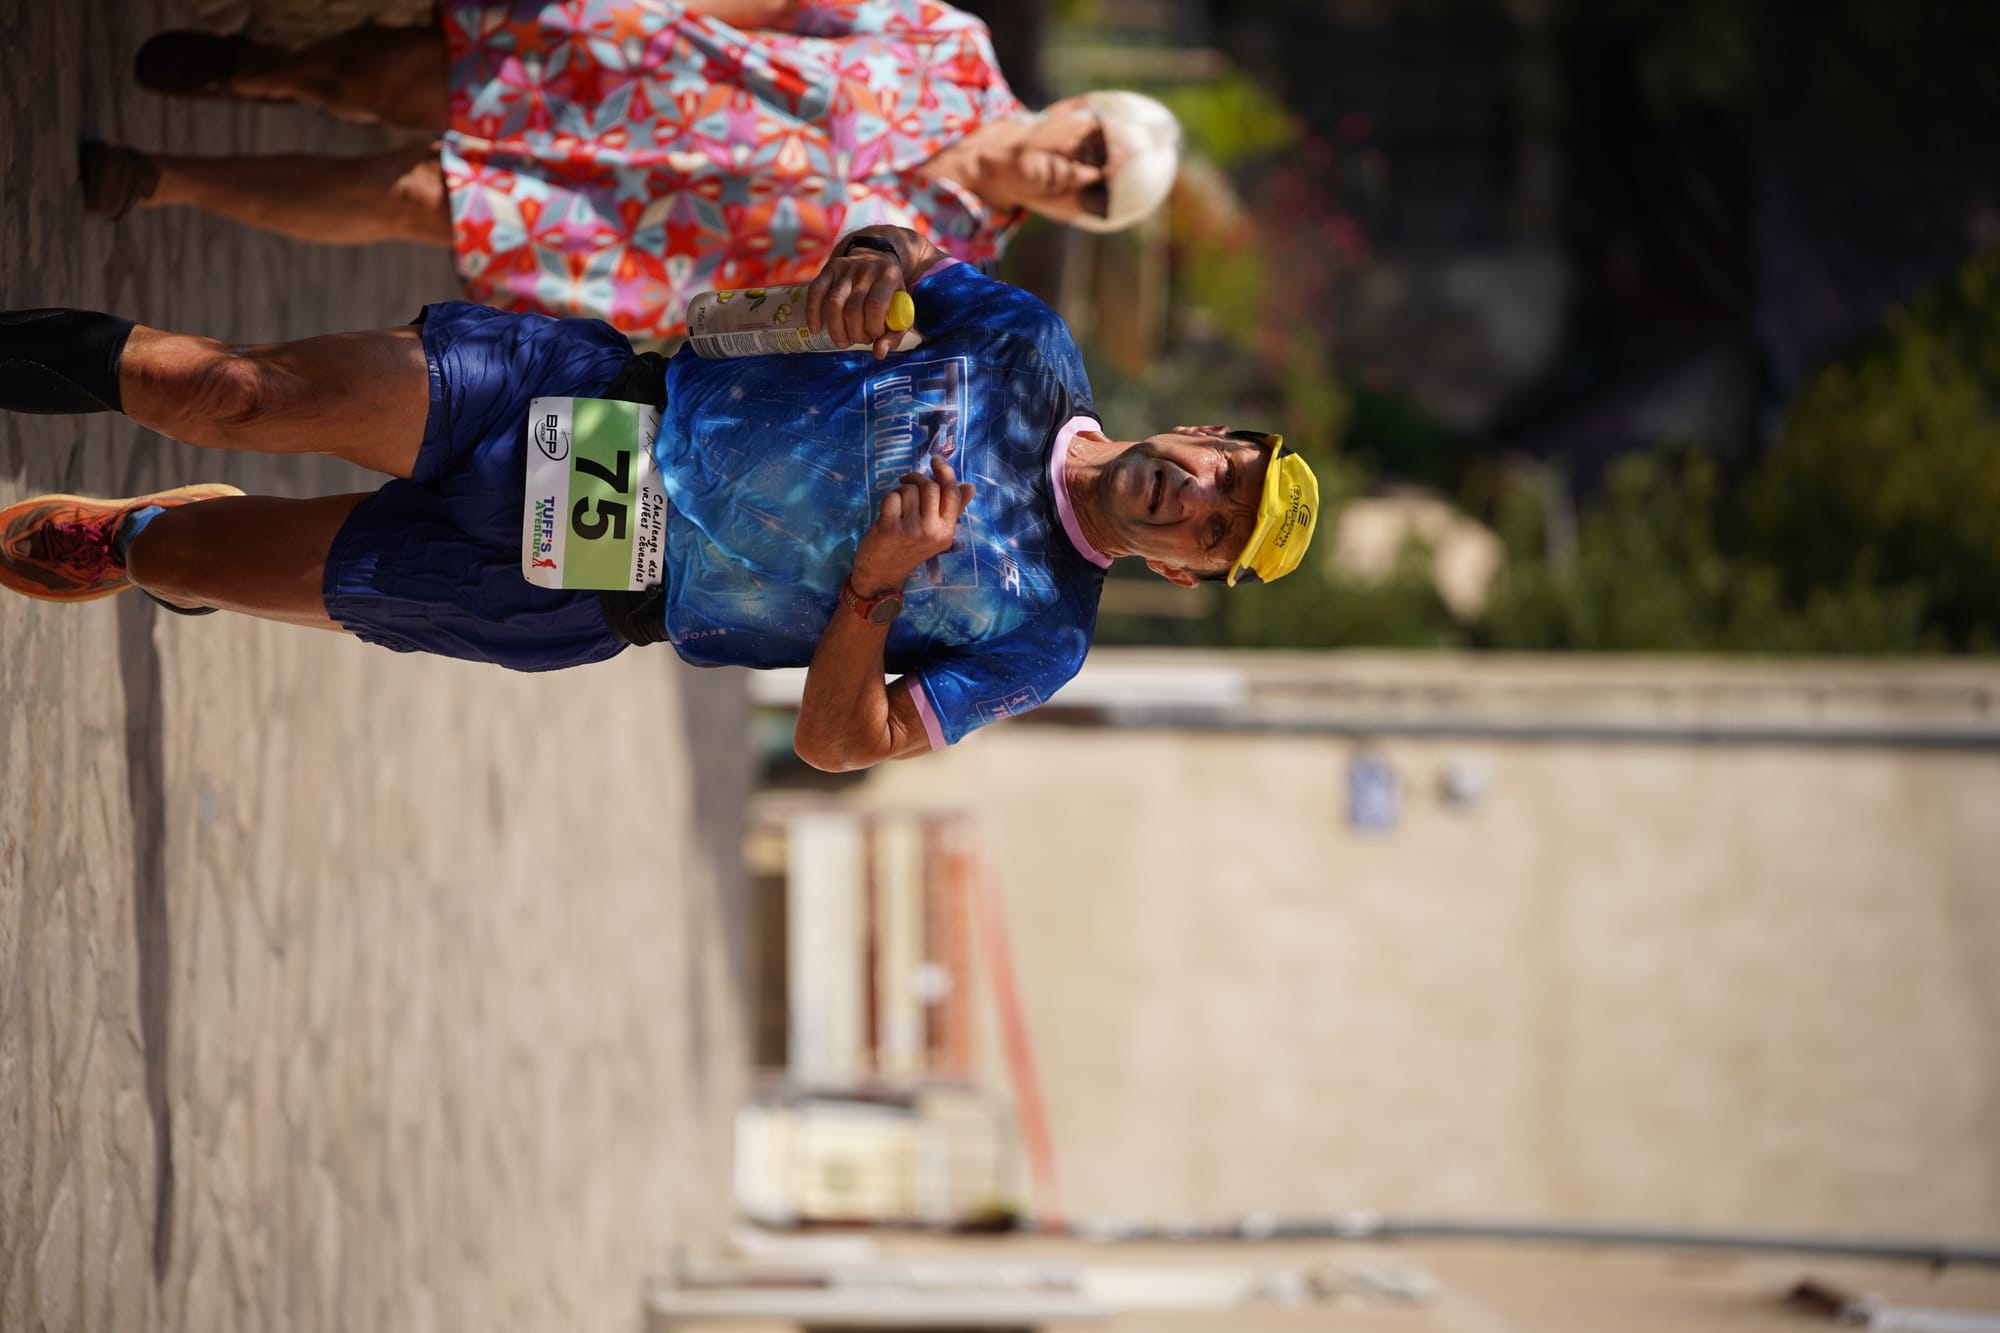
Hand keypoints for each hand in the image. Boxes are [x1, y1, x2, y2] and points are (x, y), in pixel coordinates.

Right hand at [805, 240, 907, 358]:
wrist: (877, 256)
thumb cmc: (889, 292)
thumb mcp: (901, 310)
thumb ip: (894, 335)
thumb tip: (879, 353)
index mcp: (888, 277)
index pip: (875, 306)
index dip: (873, 327)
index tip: (875, 336)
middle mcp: (866, 269)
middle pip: (853, 309)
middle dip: (855, 334)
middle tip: (860, 339)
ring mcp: (846, 267)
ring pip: (833, 303)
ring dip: (836, 330)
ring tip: (843, 341)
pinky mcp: (829, 268)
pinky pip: (815, 292)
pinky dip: (813, 313)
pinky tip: (816, 329)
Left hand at [851, 456, 975, 594]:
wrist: (882, 575)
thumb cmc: (909, 549)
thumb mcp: (935, 533)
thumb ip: (953, 510)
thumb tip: (970, 487)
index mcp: (947, 532)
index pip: (952, 495)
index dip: (945, 473)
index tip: (936, 460)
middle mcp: (932, 532)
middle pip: (930, 488)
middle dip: (917, 479)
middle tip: (907, 481)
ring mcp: (911, 530)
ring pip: (909, 490)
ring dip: (901, 490)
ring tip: (898, 503)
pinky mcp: (889, 529)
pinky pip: (892, 497)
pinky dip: (888, 499)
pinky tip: (887, 511)